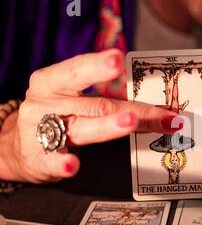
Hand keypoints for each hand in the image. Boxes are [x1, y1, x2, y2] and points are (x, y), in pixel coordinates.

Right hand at [0, 49, 182, 182]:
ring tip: (130, 123)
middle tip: (158, 110)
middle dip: (130, 108)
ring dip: (108, 126)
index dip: (98, 66)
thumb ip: (107, 99)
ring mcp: (40, 131)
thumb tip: (161, 109)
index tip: (119, 59)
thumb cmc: (55, 116)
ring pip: (80, 129)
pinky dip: (63, 163)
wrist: (17, 145)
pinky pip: (53, 160)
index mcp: (53, 81)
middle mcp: (46, 103)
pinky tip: (73, 165)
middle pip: (95, 104)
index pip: (79, 70)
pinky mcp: (38, 159)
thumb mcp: (71, 99)